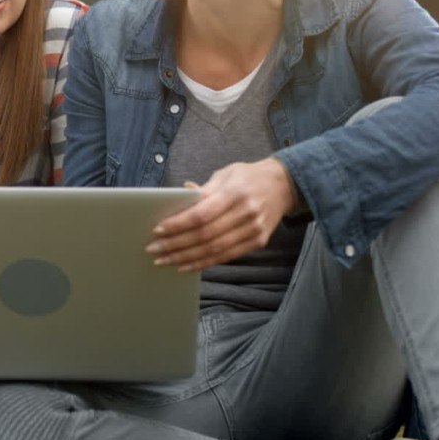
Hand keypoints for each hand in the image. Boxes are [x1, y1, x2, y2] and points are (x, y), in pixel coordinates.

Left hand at [148, 158, 296, 271]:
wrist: (284, 185)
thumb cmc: (248, 177)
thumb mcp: (226, 174)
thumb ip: (203, 189)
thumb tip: (177, 196)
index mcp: (235, 192)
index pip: (202, 214)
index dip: (178, 224)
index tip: (158, 230)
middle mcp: (246, 213)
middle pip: (205, 235)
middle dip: (176, 245)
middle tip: (153, 249)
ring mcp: (254, 230)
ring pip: (214, 250)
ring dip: (185, 258)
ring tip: (164, 260)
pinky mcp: (257, 242)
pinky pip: (226, 256)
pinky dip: (204, 263)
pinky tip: (185, 265)